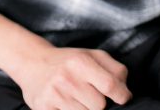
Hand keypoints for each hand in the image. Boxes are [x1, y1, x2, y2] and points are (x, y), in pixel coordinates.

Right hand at [16, 45, 131, 109]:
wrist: (33, 63)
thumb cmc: (69, 61)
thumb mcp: (92, 55)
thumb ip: (114, 69)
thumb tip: (126, 92)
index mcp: (81, 61)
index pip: (111, 85)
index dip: (121, 95)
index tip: (122, 98)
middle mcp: (68, 78)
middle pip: (99, 106)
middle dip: (99, 103)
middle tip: (89, 94)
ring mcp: (55, 95)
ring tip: (77, 99)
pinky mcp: (44, 109)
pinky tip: (66, 105)